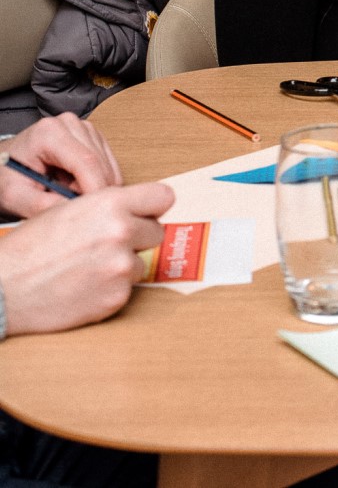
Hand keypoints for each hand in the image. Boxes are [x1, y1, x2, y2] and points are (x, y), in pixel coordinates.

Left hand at [0, 113, 122, 217]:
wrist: (4, 163)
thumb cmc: (7, 177)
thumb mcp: (14, 196)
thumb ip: (42, 205)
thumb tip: (75, 210)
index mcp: (49, 133)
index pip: (87, 162)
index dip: (95, 189)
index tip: (93, 211)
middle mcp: (70, 124)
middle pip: (100, 164)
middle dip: (91, 190)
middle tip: (68, 203)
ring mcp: (84, 127)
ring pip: (108, 166)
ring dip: (94, 184)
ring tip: (65, 190)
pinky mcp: (94, 135)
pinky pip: (109, 164)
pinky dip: (97, 179)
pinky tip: (74, 182)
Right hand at [0, 182, 173, 334]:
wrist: (4, 288)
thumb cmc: (29, 249)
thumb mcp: (68, 210)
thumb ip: (109, 207)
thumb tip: (138, 208)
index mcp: (110, 204)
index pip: (164, 197)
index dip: (152, 208)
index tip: (144, 214)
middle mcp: (121, 232)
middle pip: (157, 232)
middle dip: (138, 238)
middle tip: (108, 246)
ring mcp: (121, 266)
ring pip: (141, 262)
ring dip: (122, 266)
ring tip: (87, 268)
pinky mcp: (117, 297)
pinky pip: (128, 289)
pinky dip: (110, 289)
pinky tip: (84, 287)